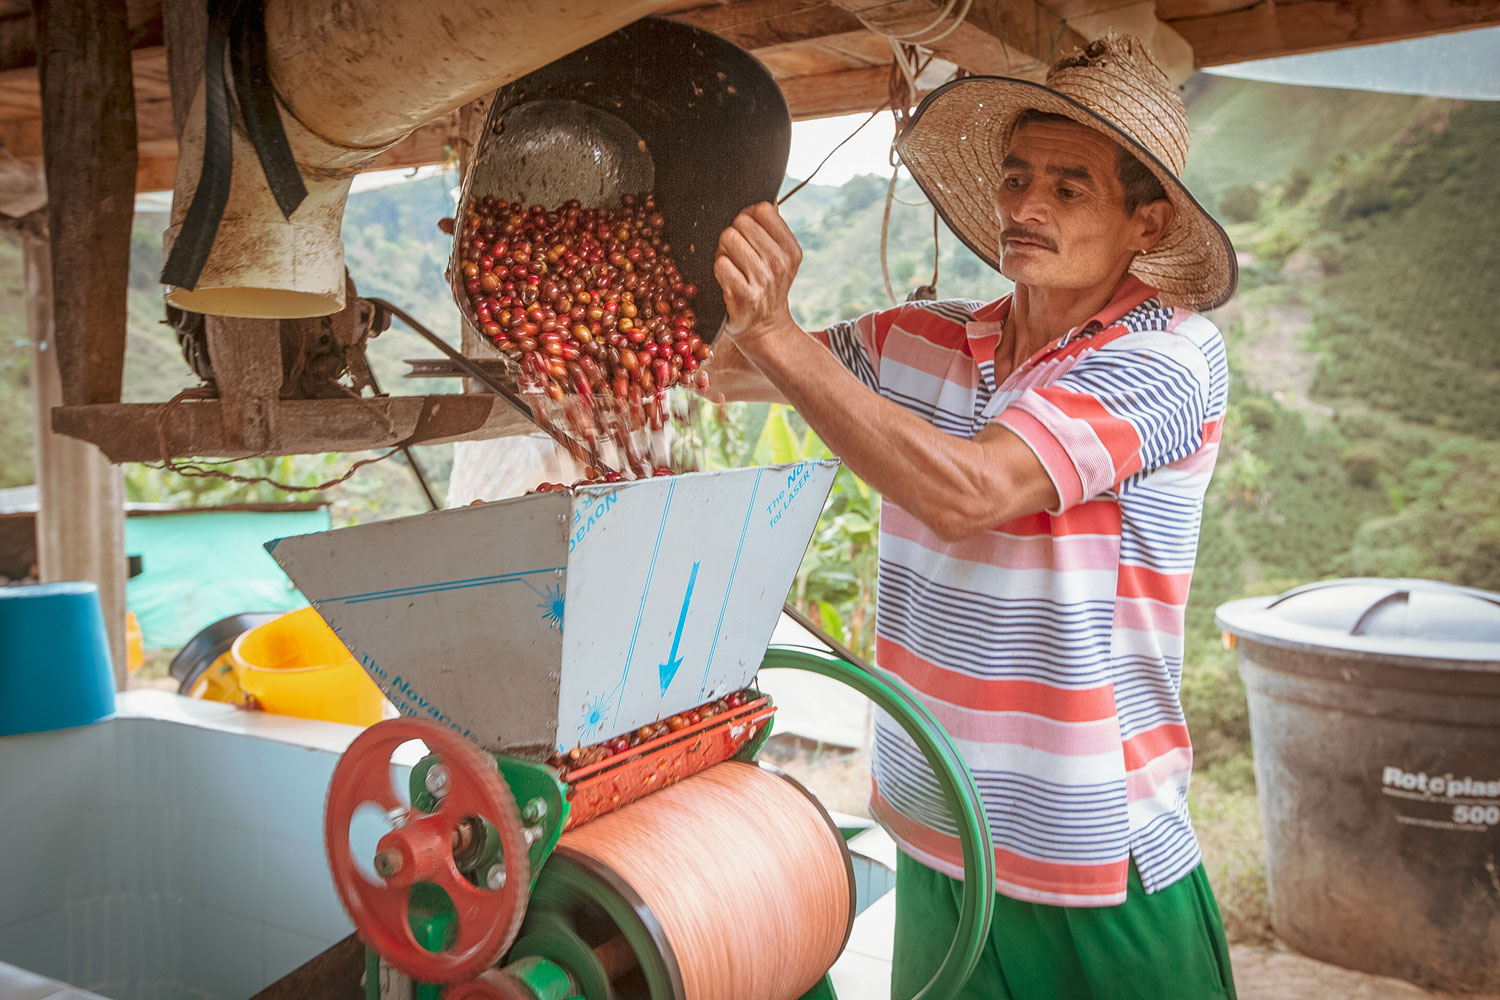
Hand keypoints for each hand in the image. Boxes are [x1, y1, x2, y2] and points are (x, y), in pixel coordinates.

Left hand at [714, 202, 801, 353]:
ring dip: (723, 251)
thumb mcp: (781, 260)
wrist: (766, 330)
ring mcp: (763, 279)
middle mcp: (780, 263)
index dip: (749, 217)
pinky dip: (718, 269)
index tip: (748, 234)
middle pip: (741, 222)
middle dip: (734, 234)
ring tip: (732, 266)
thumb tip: (767, 201)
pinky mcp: (744, 295)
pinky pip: (721, 264)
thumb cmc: (768, 288)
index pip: (763, 210)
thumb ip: (774, 230)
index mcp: (791, 250)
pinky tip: (727, 280)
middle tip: (737, 254)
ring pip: (729, 239)